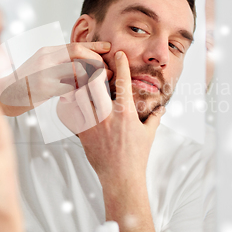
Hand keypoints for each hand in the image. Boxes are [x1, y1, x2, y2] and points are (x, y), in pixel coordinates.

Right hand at [0, 42, 112, 115]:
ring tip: (100, 84)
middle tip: (107, 71)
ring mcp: (44, 72)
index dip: (94, 46)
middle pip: (78, 52)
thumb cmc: (26, 84)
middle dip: (96, 61)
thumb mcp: (42, 68)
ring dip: (92, 77)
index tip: (109, 48)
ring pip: (76, 69)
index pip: (75, 44)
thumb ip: (59, 63)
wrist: (4, 96)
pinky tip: (85, 96)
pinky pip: (69, 87)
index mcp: (47, 51)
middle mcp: (45, 58)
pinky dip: (80, 91)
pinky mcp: (44, 88)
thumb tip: (83, 64)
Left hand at [74, 51, 164, 182]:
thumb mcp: (149, 134)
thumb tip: (162, 108)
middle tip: (94, 66)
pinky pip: (70, 112)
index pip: (123, 82)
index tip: (118, 54)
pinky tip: (69, 98)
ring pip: (79, 95)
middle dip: (94, 70)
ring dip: (79, 84)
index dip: (121, 64)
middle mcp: (107, 115)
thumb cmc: (136, 156)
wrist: (120, 178)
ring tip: (79, 78)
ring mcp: (92, 123)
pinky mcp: (82, 132)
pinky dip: (68, 102)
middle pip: (95, 82)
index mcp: (126, 113)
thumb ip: (155, 117)